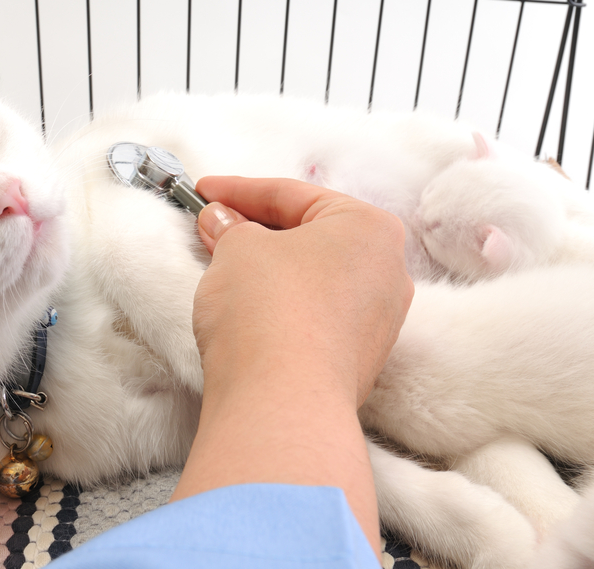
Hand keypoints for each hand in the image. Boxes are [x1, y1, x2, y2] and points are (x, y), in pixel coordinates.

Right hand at [172, 176, 413, 557]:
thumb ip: (231, 226)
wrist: (281, 402)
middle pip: (310, 237)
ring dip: (270, 271)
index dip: (239, 191)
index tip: (205, 194)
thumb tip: (224, 222)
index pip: (293, 194)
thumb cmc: (269, 312)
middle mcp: (388, 273)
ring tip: (224, 270)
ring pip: (314, 280)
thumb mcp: (237, 247)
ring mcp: (378, 323)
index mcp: (370, 228)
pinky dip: (283, 308)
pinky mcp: (357, 362)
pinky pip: (315, 319)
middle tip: (212, 229)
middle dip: (258, 231)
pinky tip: (248, 311)